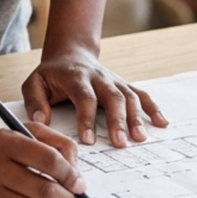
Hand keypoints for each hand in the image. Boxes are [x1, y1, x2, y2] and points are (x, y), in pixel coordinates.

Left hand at [22, 49, 166, 146]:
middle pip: (112, 96)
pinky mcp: (123, 84)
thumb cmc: (51, 75)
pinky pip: (141, 94)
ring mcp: (113, 80)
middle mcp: (99, 77)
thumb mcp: (34, 83)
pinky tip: (162, 123)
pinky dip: (153, 107)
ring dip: (136, 117)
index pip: (84, 97)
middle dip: (117, 120)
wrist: (70, 54)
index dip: (87, 118)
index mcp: (76, 77)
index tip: (89, 141)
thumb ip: (35, 101)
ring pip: (129, 96)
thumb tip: (40, 122)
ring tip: (140, 138)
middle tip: (120, 144)